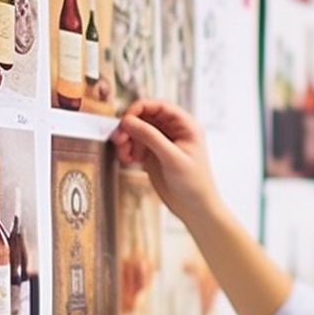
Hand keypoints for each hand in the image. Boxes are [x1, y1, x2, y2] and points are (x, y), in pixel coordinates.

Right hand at [110, 100, 221, 224]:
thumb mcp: (172, 158)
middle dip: (129, 127)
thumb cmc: (193, 183)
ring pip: (137, 131)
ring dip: (126, 139)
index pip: (159, 106)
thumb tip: (128, 120)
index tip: (124, 120)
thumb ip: (151, 137)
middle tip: (119, 140)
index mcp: (185, 125)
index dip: (139, 108)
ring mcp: (162, 142)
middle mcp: (173, 130)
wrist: (195, 208)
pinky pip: (135, 145)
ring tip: (124, 155)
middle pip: (144, 117)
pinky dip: (128, 150)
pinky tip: (128, 161)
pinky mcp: (153, 155)